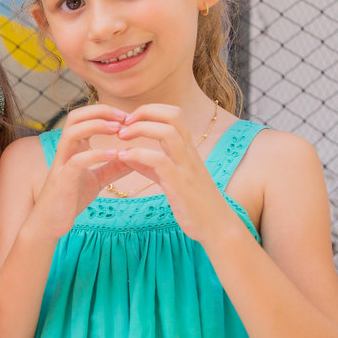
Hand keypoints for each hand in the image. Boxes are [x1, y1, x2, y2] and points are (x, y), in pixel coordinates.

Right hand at [33, 105, 132, 237]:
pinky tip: (115, 155)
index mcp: (72, 148)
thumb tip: (135, 157)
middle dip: (100, 111)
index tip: (128, 117)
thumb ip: (112, 168)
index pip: (83, 117)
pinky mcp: (63, 179)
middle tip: (124, 116)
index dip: (105, 112)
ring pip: (72, 133)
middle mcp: (65, 151)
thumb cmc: (70, 200)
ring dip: (96, 126)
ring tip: (118, 128)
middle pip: (75, 117)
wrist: (49, 224)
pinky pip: (78, 160)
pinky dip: (97, 154)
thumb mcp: (96, 180)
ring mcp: (61, 164)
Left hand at [113, 104, 236, 242]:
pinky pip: (159, 160)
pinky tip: (122, 158)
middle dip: (145, 112)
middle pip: (173, 116)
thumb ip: (149, 165)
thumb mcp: (169, 178)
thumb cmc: (192, 203)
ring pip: (168, 132)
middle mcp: (189, 153)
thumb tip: (126, 154)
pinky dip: (138, 154)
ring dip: (140, 129)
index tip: (129, 119)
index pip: (174, 114)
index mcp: (188, 149)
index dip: (150, 110)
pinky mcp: (180, 184)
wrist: (216, 227)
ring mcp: (186, 167)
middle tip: (123, 123)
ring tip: (120, 136)